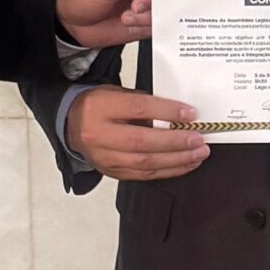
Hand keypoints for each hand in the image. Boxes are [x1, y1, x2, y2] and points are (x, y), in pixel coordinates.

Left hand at [55, 0, 174, 48]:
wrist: (71, 21)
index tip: (140, 1)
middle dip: (156, 6)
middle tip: (133, 10)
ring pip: (168, 10)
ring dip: (148, 18)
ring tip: (126, 17)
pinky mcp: (149, 17)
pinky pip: (161, 24)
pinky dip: (146, 27)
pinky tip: (129, 23)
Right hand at [66, 86, 209, 179]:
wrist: (70, 126)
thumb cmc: (99, 106)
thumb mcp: (115, 94)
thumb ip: (142, 102)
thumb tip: (178, 113)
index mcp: (100, 107)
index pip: (138, 109)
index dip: (167, 112)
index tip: (190, 113)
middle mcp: (99, 134)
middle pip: (142, 141)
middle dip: (176, 142)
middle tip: (199, 139)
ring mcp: (104, 157)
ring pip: (145, 163)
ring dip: (177, 160)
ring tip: (198, 154)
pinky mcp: (112, 172)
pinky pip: (144, 175)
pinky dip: (168, 171)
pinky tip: (185, 165)